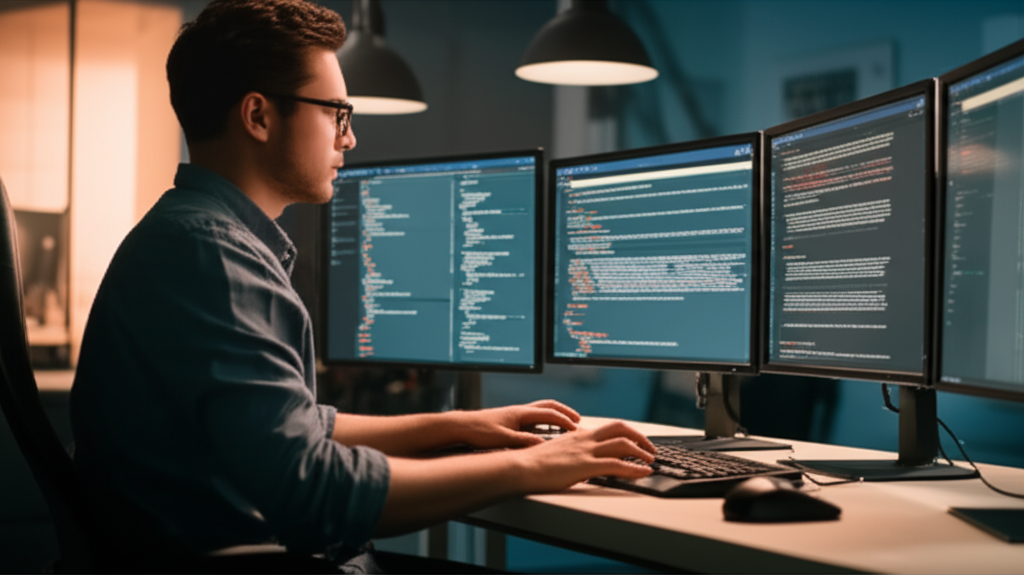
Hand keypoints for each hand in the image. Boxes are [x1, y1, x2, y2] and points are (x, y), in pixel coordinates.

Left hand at [457, 400, 581, 448]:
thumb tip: (543, 446)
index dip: (565, 421)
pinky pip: (534, 416)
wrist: (460, 426)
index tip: (577, 429)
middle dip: (565, 412)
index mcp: (520, 413)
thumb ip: (524, 442)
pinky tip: (545, 431)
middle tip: (578, 420)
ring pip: (541, 410)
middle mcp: (519, 411)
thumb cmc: (479, 431)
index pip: (549, 414)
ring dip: (555, 415)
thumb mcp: (503, 439)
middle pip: (548, 406)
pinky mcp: (510, 420)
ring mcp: (515, 414)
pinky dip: (545, 420)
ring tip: (565, 424)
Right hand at [514, 420, 656, 493]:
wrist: (521, 468)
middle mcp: (585, 439)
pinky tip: (644, 473)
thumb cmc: (533, 463)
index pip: (610, 427)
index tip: (636, 441)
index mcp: (579, 435)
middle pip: (620, 428)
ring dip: (642, 452)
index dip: (627, 433)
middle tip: (650, 448)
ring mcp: (586, 452)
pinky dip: (635, 469)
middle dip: (640, 437)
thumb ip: (571, 452)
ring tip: (651, 460)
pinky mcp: (585, 466)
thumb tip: (580, 459)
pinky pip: (617, 465)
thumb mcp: (557, 452)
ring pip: (623, 444)